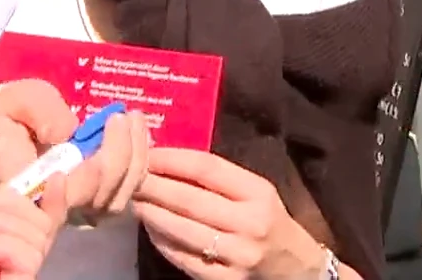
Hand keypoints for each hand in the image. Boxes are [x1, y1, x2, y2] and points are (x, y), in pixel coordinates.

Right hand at [0, 78, 148, 214]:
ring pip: (116, 200)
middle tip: (120, 117)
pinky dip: (138, 160)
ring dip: (134, 158)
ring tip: (133, 117)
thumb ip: (37, 113)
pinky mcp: (94, 198)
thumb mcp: (15, 101)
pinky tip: (136, 128)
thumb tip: (65, 133)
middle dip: (118, 158)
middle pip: (96, 201)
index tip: (93, 152)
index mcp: (23, 186)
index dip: (84, 184)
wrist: (8, 128)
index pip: (58, 200)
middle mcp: (51, 206)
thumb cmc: (9, 114)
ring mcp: (76, 206)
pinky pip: (125, 190)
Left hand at [132, 147, 331, 279]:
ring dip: (152, 214)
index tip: (147, 152)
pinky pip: (184, 258)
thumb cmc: (269, 221)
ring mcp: (237, 255)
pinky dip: (162, 242)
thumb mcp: (256, 192)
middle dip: (153, 185)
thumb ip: (220, 179)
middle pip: (190, 199)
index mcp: (258, 192)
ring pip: (183, 230)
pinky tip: (150, 230)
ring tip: (132, 200)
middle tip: (128, 175)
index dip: (173, 159)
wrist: (294, 268)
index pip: (208, 169)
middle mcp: (250, 223)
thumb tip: (169, 160)